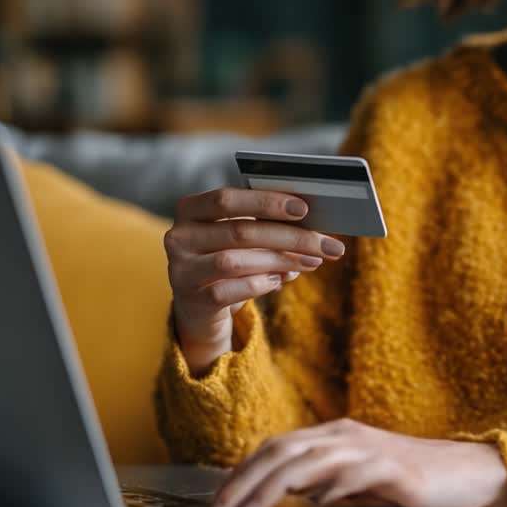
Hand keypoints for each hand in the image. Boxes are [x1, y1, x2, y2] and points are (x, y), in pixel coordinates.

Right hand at [164, 187, 347, 375]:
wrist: (201, 307)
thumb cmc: (229, 259)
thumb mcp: (241, 238)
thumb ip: (265, 225)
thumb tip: (312, 226)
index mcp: (191, 209)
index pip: (226, 199)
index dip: (266, 202)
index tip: (303, 208)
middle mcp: (179, 236)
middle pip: (240, 231)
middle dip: (290, 237)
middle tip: (327, 244)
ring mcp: (181, 269)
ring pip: (236, 261)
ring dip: (281, 261)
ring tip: (311, 262)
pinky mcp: (191, 299)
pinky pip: (231, 290)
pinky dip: (262, 283)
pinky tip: (280, 280)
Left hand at [205, 418, 506, 506]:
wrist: (469, 472)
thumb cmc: (412, 480)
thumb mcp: (357, 478)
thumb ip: (322, 480)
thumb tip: (281, 491)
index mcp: (335, 436)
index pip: (276, 447)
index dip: (241, 472)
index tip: (216, 501)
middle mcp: (347, 436)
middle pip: (282, 450)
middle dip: (243, 482)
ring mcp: (371, 449)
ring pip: (308, 461)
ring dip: (271, 488)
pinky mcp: (394, 469)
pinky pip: (355, 473)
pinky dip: (330, 487)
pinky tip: (314, 504)